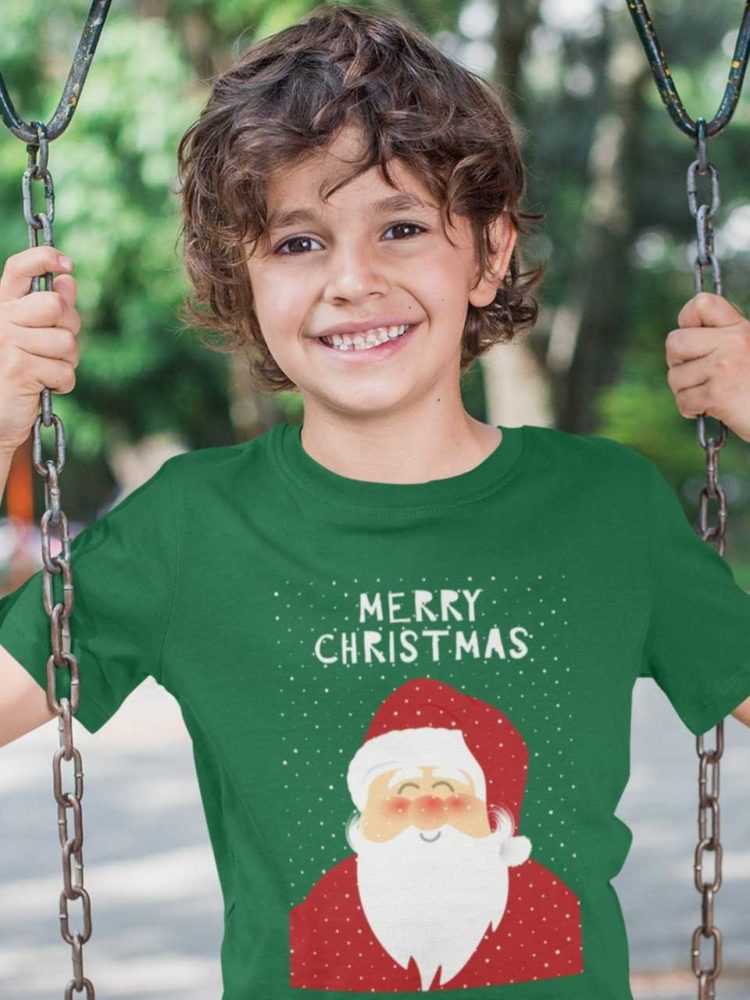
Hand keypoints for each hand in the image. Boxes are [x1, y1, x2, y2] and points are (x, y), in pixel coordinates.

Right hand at [0, 245, 80, 454]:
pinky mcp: (18, 369)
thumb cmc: (19, 373)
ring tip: (49, 370)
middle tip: (60, 347)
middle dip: (70, 327)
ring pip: (66, 341)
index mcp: (3, 306)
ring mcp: (6, 342)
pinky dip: (64, 383)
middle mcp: (1, 319)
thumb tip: (67, 280)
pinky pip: (65, 370)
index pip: (18, 268)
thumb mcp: (34, 336)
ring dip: (68, 362)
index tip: (67, 265)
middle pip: (55, 305)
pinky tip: (45, 387)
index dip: (44, 258)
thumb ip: (50, 309)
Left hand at [665, 291, 749, 442]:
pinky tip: (711, 409)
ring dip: (686, 391)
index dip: (687, 320)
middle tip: (695, 374)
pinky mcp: (717, 394)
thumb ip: (723, 341)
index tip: (692, 337)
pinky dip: (692, 410)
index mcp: (740, 329)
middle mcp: (732, 342)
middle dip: (677, 362)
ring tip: (709, 395)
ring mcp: (723, 367)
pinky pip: (683, 400)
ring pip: (675, 376)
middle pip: (674, 342)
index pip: (702, 304)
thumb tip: (682, 340)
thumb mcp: (748, 352)